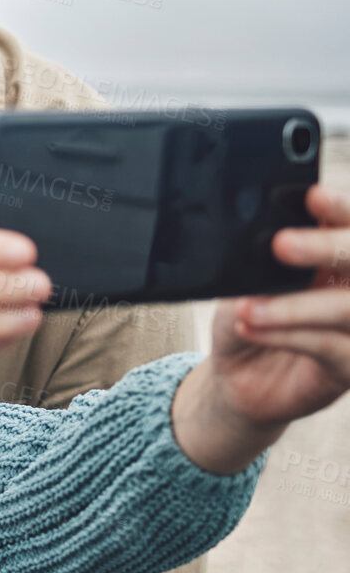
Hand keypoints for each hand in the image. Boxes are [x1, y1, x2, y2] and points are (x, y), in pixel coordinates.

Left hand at [173, 185, 349, 470]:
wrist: (235, 377)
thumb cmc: (248, 316)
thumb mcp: (244, 279)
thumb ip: (259, 256)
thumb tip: (261, 233)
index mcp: (336, 258)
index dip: (341, 208)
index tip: (313, 196)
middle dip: (328, 247)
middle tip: (282, 244)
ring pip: (348, 306)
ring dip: (296, 305)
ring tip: (249, 306)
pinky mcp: (346, 367)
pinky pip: (329, 347)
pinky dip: (288, 335)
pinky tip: (252, 327)